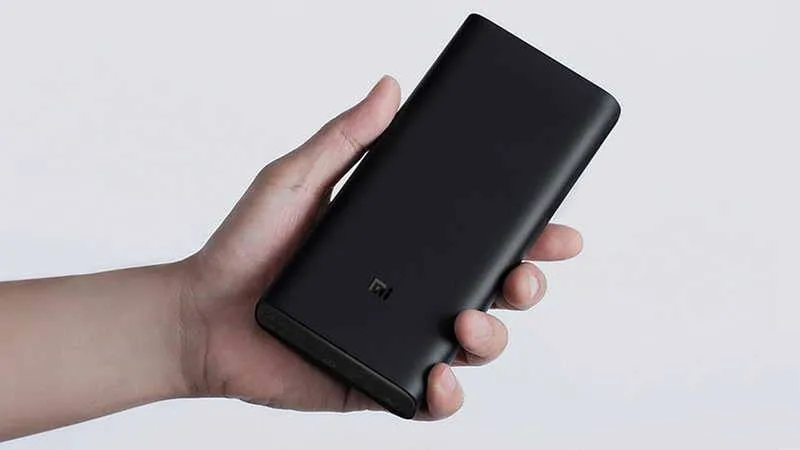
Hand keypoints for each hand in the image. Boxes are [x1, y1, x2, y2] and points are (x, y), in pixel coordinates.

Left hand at [177, 76, 582, 419]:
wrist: (201, 315)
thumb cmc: (246, 247)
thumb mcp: (298, 178)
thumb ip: (345, 138)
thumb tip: (389, 89)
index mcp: (402, 247)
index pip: (479, 239)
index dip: (526, 236)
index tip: (556, 227)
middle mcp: (409, 294)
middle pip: (492, 292)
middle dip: (526, 285)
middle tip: (525, 273)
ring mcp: (397, 340)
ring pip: (474, 346)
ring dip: (492, 337)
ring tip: (469, 321)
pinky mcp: (376, 382)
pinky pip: (429, 400)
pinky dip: (447, 396)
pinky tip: (439, 375)